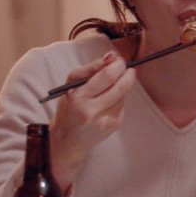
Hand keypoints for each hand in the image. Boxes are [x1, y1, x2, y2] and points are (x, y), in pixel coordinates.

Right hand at [49, 51, 135, 190]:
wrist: (67, 140)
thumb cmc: (68, 108)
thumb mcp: (70, 86)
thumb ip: (89, 69)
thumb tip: (111, 56)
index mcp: (79, 99)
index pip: (107, 77)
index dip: (117, 65)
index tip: (119, 60)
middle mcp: (94, 111)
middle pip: (121, 86)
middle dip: (127, 73)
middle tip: (126, 67)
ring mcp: (106, 120)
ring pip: (123, 95)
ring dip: (122, 85)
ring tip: (113, 84)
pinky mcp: (114, 125)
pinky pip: (122, 105)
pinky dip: (119, 98)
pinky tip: (109, 100)